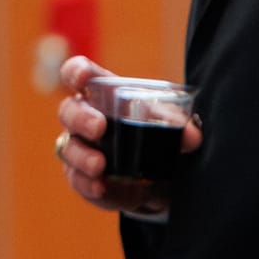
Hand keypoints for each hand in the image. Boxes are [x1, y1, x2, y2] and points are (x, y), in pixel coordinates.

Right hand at [55, 55, 202, 214]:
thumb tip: (191, 136)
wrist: (163, 180)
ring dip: (81, 155)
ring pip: (67, 147)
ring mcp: (81, 149)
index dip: (76, 72)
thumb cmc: (159, 136)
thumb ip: (179, 126)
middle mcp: (86, 119)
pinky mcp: (83, 178)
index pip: (81, 75)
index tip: (81, 78)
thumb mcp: (171, 126)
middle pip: (68, 110)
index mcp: (104, 95)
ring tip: (99, 165)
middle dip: (80, 117)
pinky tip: (99, 186)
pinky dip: (86, 183)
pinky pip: (76, 179)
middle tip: (99, 127)